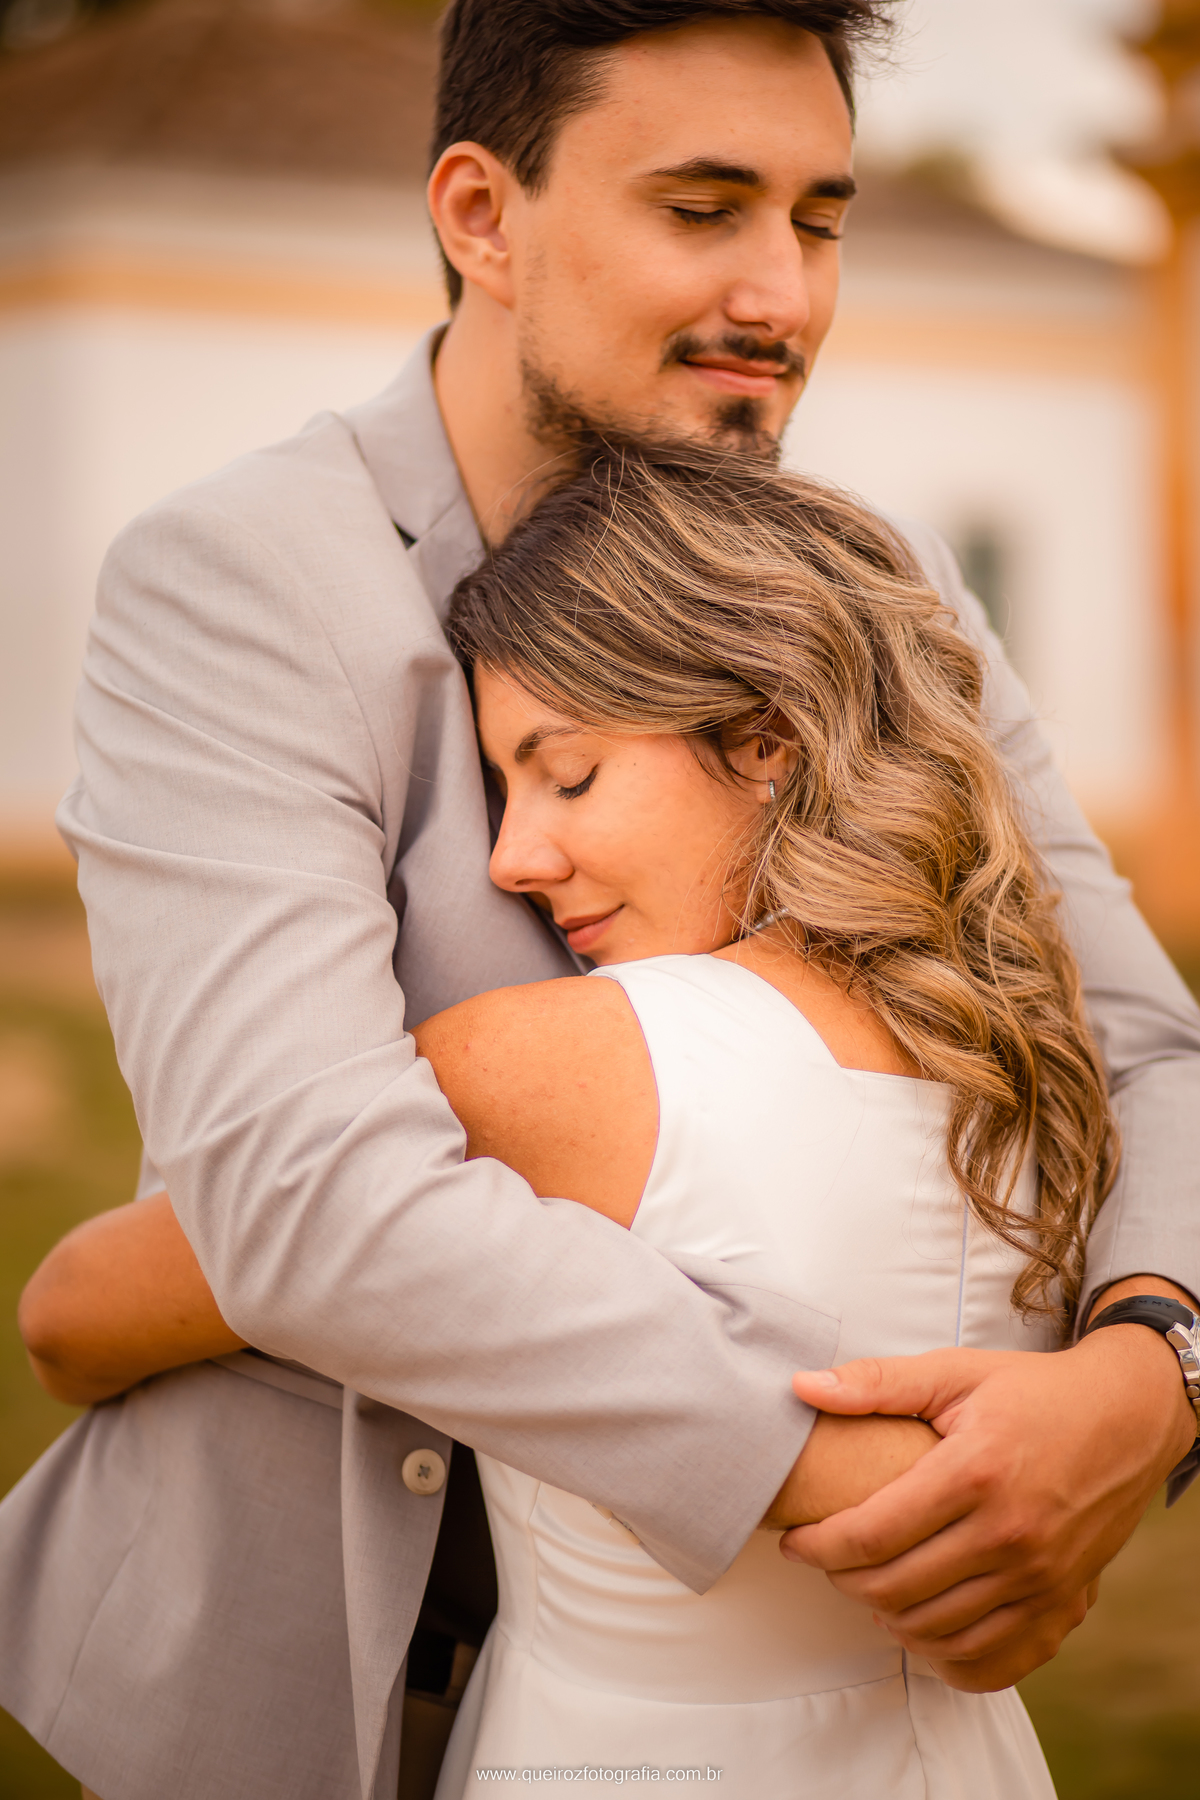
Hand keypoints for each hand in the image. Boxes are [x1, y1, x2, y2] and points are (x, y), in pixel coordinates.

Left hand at [781, 1314, 1195, 1691]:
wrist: (1127, 1419)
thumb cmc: (1032, 1392)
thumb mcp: (955, 1372)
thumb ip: (877, 1383)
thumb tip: (801, 1386)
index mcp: (975, 1472)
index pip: (873, 1533)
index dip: (819, 1545)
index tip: (795, 1539)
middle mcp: (1010, 1534)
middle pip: (895, 1588)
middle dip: (843, 1580)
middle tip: (828, 1558)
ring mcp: (1041, 1579)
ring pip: (934, 1631)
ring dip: (884, 1615)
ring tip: (866, 1584)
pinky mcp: (1063, 1606)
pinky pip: (989, 1663)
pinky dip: (942, 1657)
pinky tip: (919, 1625)